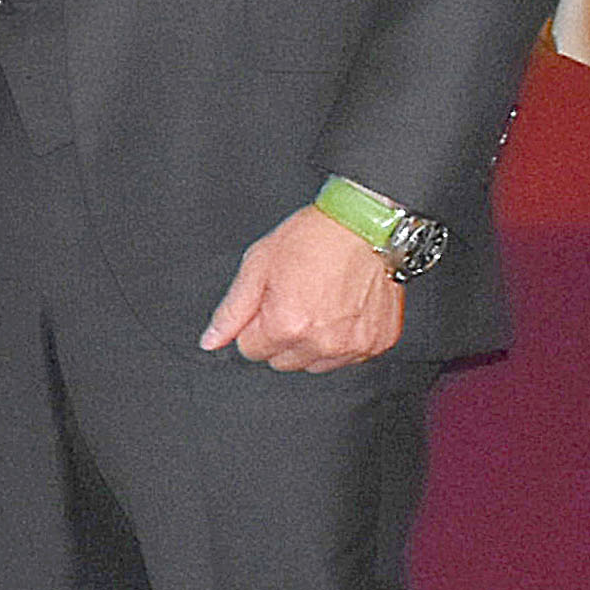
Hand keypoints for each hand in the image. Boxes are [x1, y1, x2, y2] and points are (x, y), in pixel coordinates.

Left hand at [199, 208, 408, 371]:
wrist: (366, 225)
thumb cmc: (314, 238)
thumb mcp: (258, 266)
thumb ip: (232, 310)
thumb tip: (211, 340)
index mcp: (287, 325)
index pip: (251, 350)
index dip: (255, 324)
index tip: (269, 303)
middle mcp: (322, 342)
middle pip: (282, 362)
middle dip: (281, 336)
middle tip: (295, 299)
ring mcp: (353, 346)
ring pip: (315, 364)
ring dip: (312, 342)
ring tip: (321, 303)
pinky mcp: (378, 343)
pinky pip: (349, 357)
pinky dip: (343, 339)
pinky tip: (344, 309)